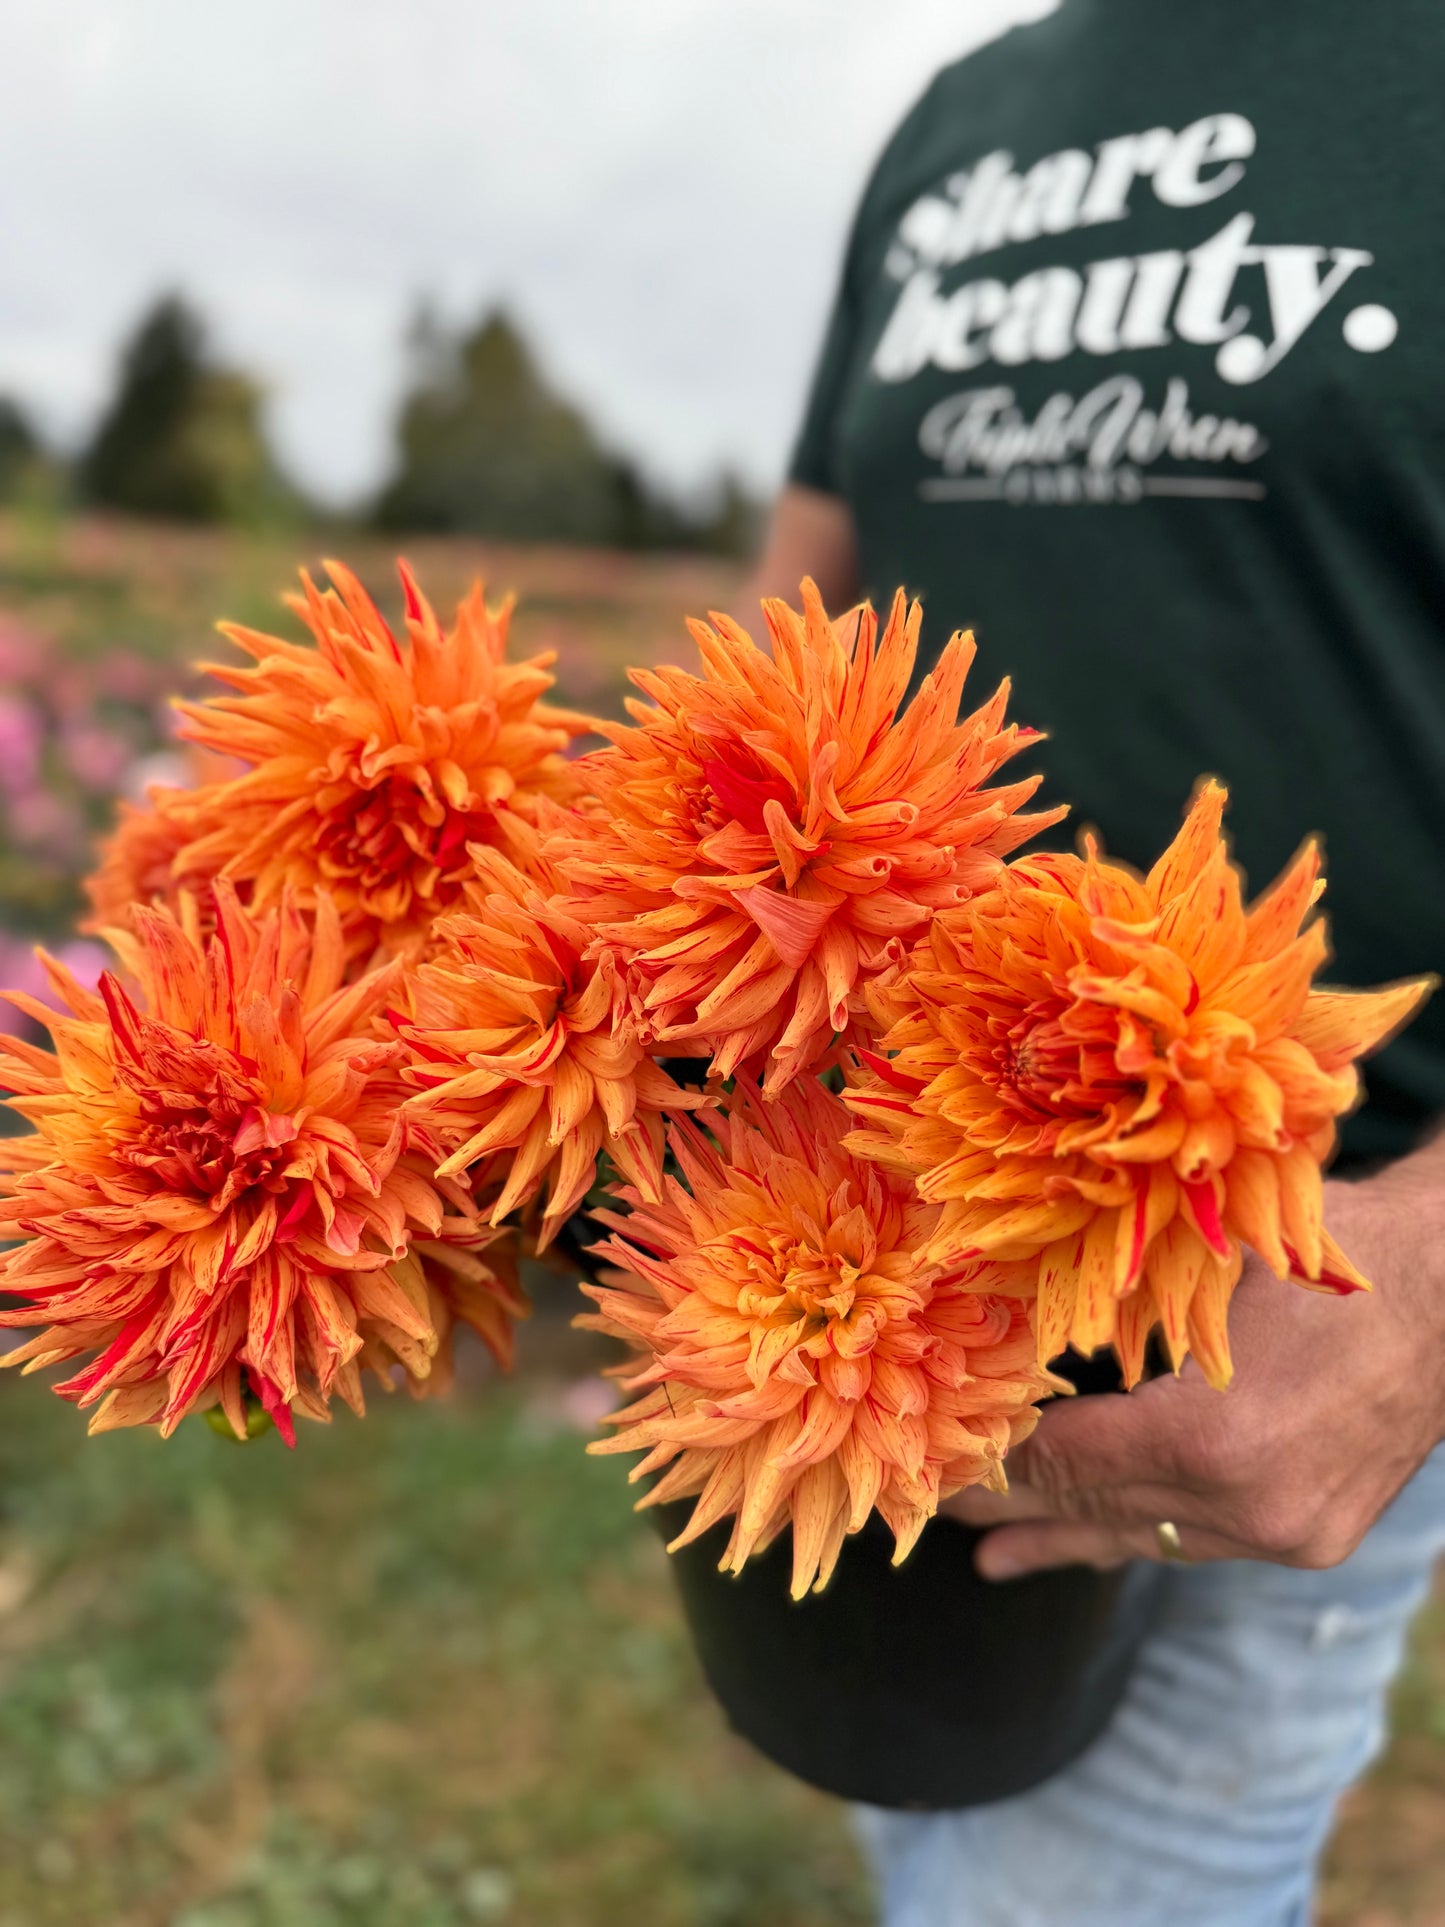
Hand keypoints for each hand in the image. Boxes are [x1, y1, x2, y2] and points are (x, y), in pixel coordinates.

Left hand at [943, 1149, 1444, 1578]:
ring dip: (1071, 1541)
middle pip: (1098, 1509)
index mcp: (1211, 1437)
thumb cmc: (1325, 1250)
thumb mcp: (1199, 1264)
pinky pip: (1200, 1540)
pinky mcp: (1312, 1540)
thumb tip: (1002, 1318)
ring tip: (994, 1560)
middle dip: (1011, 1508)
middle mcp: (1249, 1506)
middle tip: (928, 1512)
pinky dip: (1142, 1532)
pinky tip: (1095, 1541)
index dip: (996, 1457)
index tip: (932, 1457)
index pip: (1068, 1458)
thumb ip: (1108, 1307)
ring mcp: (1287, 1534)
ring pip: (1149, 1538)